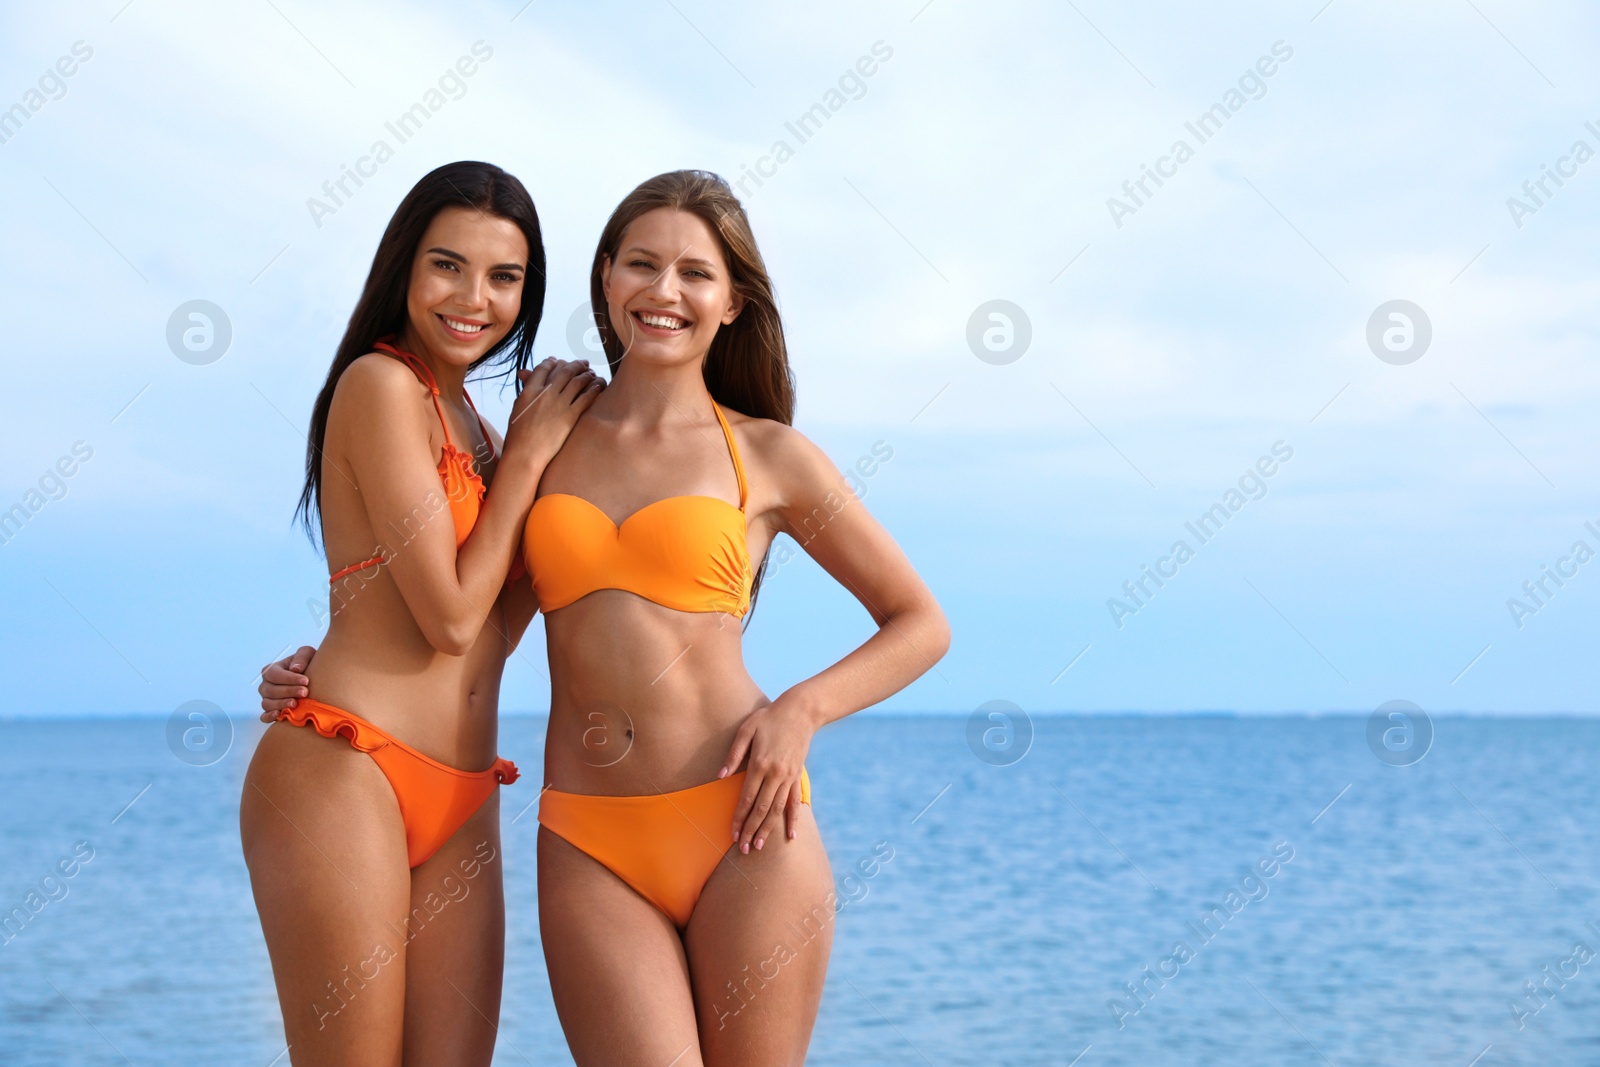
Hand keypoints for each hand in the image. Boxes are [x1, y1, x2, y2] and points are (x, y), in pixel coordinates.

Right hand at [259, 645, 315, 720]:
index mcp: (271, 670)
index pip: (275, 674)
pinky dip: (269, 717)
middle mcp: (266, 685)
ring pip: (267, 703)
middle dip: (288, 691)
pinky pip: (264, 716)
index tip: (306, 681)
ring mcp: (267, 699)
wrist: (312, 680)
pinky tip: (280, 715)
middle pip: (271, 690)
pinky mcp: (270, 712)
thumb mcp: (307, 654)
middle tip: (304, 692)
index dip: (289, 678)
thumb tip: (295, 669)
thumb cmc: (308, 665)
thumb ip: (302, 657)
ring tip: (295, 704)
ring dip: (281, 704)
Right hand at [502, 357, 604, 467]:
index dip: (553, 362)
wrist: (525, 453)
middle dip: (575, 365)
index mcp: (529, 390)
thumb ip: (525, 393)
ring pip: (577, 382)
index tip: (559, 360)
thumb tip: (525, 379)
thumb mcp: (517, 409)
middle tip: (583, 363)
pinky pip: (585, 398)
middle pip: (564, 371)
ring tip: (591, 373)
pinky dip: (594, 389)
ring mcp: (558, 404)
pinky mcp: (569, 416)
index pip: (544, 369)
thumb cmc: (518, 435)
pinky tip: (599, 386)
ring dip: (586, 375)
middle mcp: (545, 393)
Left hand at [719, 695, 815, 852]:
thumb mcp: (746, 730)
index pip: (746, 798)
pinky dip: (793, 819)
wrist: (800, 711)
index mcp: (760, 764)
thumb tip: (719, 776)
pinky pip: (794, 802)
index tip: (733, 833)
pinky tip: (791, 835)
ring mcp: (789, 777)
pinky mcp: (797, 776)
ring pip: (777, 809)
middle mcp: (776, 774)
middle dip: (751, 830)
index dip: (739, 818)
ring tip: (759, 846)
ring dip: (768, 829)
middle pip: (761, 809)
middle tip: (743, 848)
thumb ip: (733, 754)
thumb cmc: (769, 718)